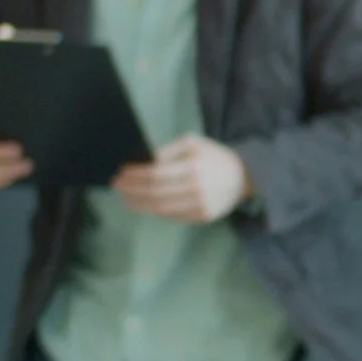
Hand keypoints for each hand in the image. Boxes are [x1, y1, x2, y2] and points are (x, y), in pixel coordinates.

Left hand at [112, 135, 253, 222]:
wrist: (244, 177)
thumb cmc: (215, 156)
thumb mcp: (193, 144)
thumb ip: (168, 151)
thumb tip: (143, 162)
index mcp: (193, 168)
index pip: (156, 175)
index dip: (135, 176)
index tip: (120, 173)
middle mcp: (196, 189)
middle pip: (154, 193)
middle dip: (131, 190)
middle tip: (117, 186)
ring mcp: (199, 206)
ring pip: (160, 208)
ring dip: (139, 203)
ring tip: (126, 197)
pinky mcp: (201, 217)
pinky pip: (172, 215)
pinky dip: (155, 209)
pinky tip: (145, 203)